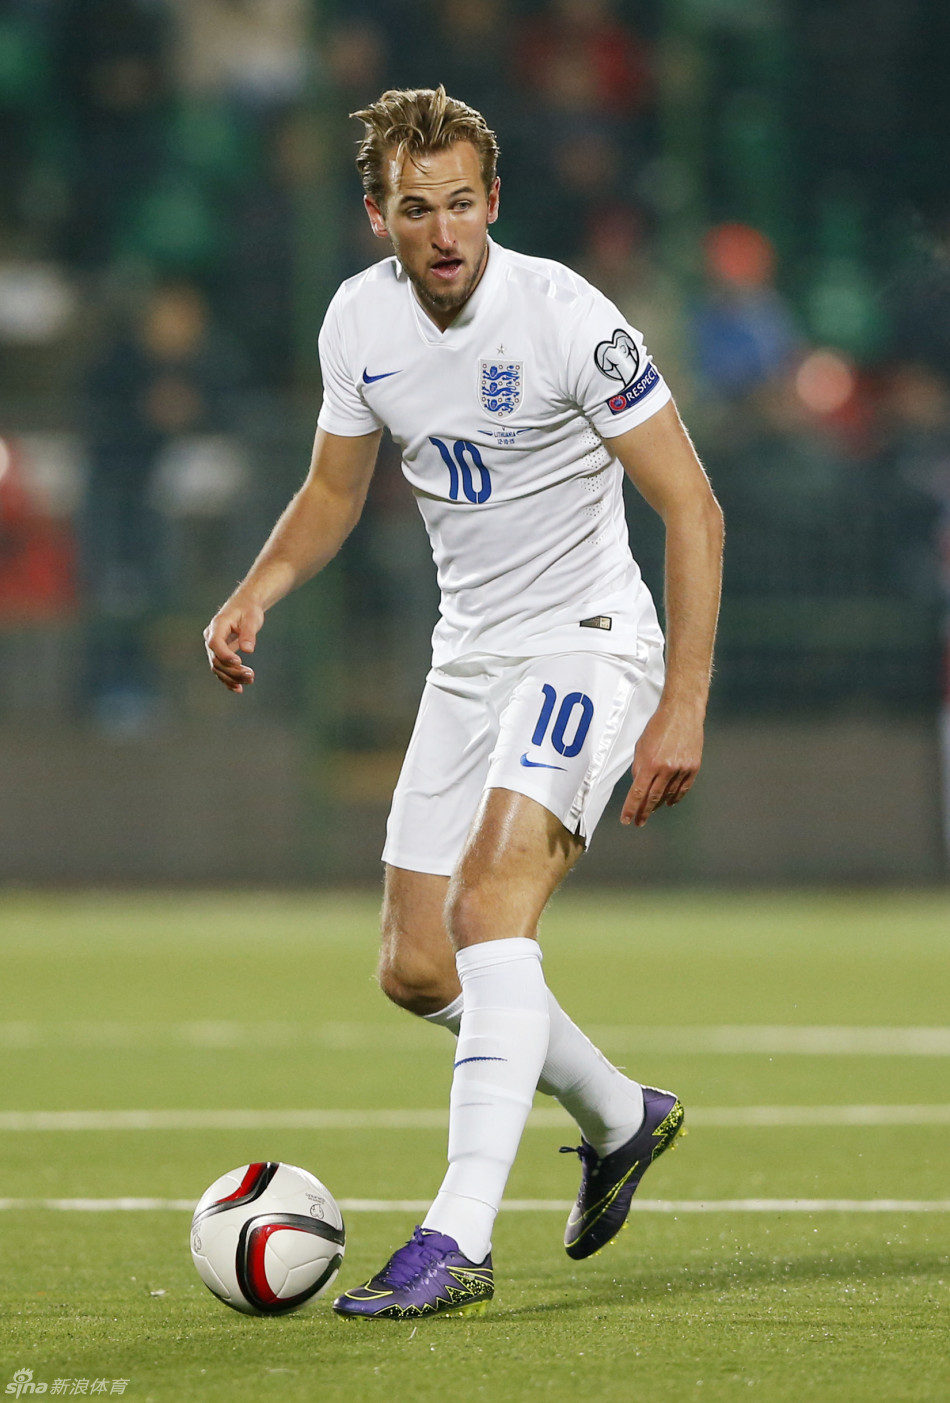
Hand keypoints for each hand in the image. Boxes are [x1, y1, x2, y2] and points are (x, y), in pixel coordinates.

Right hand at [203, 597, 263, 693]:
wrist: (245, 606)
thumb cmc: (248, 610)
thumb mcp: (252, 618)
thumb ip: (248, 633)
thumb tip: (248, 650)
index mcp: (217, 625)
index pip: (215, 643)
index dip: (225, 655)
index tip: (239, 662)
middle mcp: (211, 637)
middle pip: (216, 659)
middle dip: (232, 670)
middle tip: (251, 675)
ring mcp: (213, 647)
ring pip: (218, 667)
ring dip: (232, 677)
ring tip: (250, 680)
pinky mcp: (220, 654)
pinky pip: (220, 669)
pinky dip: (228, 680)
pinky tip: (239, 689)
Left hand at [621, 701, 704, 827]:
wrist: (682, 712)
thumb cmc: (659, 726)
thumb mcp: (641, 745)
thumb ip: (639, 767)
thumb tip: (638, 785)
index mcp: (650, 762)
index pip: (638, 792)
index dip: (631, 808)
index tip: (627, 820)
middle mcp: (666, 768)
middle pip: (653, 798)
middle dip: (644, 812)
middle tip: (639, 822)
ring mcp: (681, 769)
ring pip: (669, 795)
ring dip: (659, 805)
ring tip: (652, 810)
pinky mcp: (693, 767)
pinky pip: (683, 789)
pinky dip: (675, 797)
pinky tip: (669, 802)